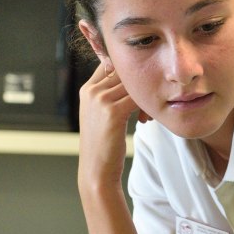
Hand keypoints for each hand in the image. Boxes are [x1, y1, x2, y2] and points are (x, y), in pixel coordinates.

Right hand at [77, 64, 144, 187]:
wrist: (97, 170)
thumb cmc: (103, 144)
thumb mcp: (99, 114)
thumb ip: (110, 94)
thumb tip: (131, 78)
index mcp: (87, 89)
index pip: (110, 64)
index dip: (128, 74)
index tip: (139, 89)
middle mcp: (91, 91)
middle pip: (124, 73)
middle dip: (139, 86)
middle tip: (146, 105)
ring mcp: (100, 100)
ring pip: (133, 85)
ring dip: (145, 97)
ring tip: (145, 115)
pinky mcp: (112, 112)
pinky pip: (138, 98)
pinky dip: (146, 107)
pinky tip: (144, 120)